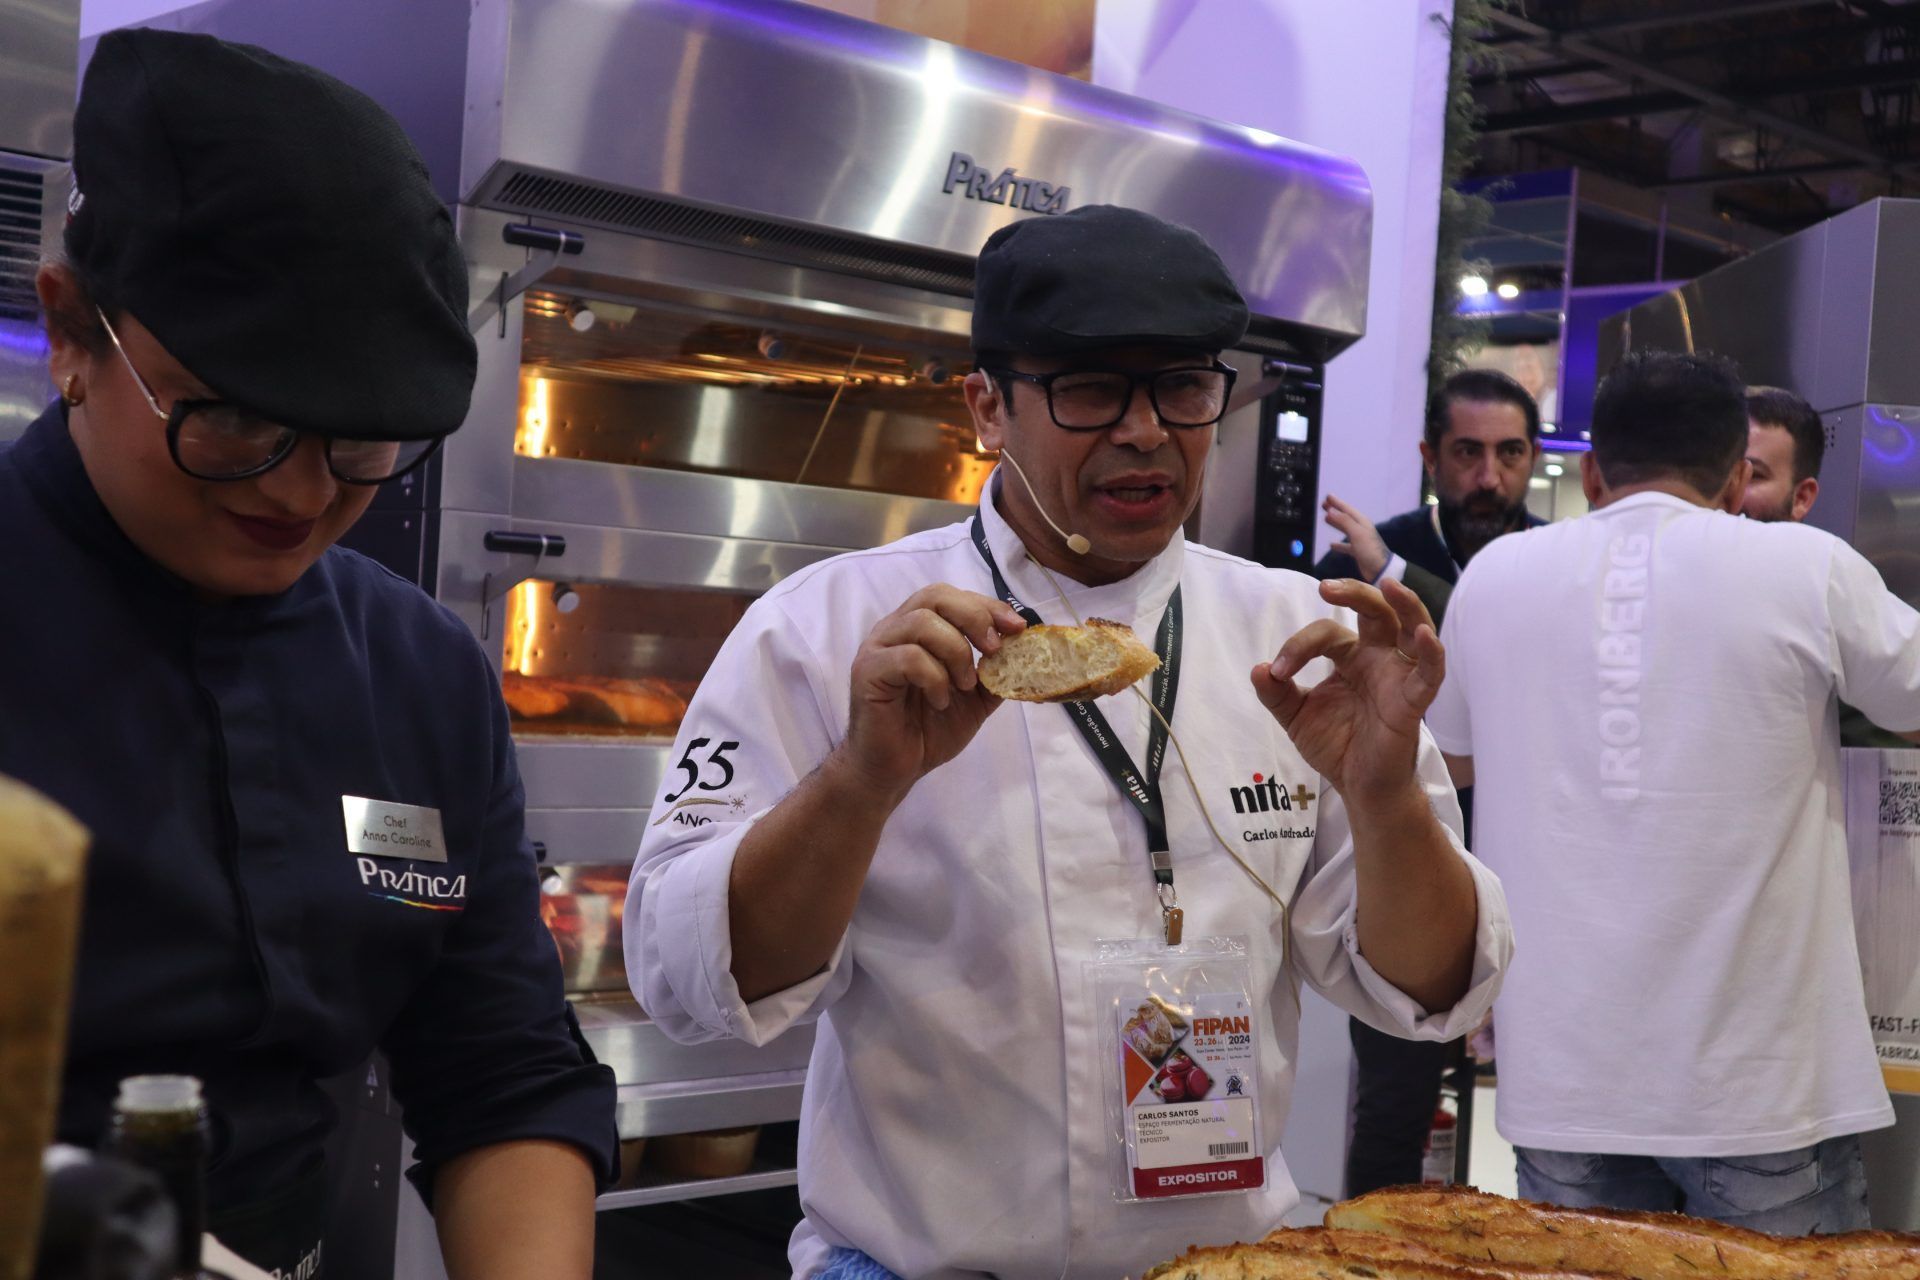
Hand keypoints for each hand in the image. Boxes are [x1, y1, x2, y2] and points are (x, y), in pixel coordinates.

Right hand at [832, 585, 1026, 802]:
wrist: (894, 769)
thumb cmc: (928, 730)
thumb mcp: (974, 699)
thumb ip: (995, 673)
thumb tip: (1025, 652)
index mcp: (917, 629)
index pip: (952, 597)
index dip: (987, 606)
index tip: (1017, 627)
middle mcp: (894, 630)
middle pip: (935, 596)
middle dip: (974, 618)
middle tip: (993, 650)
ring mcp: (878, 648)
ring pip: (922, 623)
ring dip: (955, 653)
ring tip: (964, 686)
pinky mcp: (869, 672)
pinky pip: (908, 657)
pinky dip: (934, 678)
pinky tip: (939, 701)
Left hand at [1250, 578, 1443, 803]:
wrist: (1357, 787)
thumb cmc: (1336, 745)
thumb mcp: (1296, 717)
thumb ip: (1276, 693)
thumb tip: (1258, 668)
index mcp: (1351, 657)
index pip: (1327, 634)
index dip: (1299, 647)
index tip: (1277, 672)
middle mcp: (1378, 659)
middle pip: (1376, 612)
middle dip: (1355, 593)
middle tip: (1326, 586)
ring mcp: (1398, 677)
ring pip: (1412, 629)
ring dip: (1406, 605)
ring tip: (1391, 585)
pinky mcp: (1412, 702)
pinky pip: (1430, 674)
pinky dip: (1432, 653)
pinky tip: (1424, 635)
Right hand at [1323, 494, 1388, 580]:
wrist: (1381, 569)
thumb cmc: (1370, 550)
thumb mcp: (1357, 533)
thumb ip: (1344, 521)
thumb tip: (1330, 511)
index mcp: (1361, 522)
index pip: (1347, 509)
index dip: (1337, 503)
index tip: (1327, 496)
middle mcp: (1360, 529)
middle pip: (1345, 517)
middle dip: (1335, 510)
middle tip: (1324, 505)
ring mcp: (1359, 540)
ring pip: (1344, 529)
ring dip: (1335, 524)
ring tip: (1325, 519)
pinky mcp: (1357, 552)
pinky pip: (1345, 545)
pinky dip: (1339, 544)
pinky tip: (1332, 545)